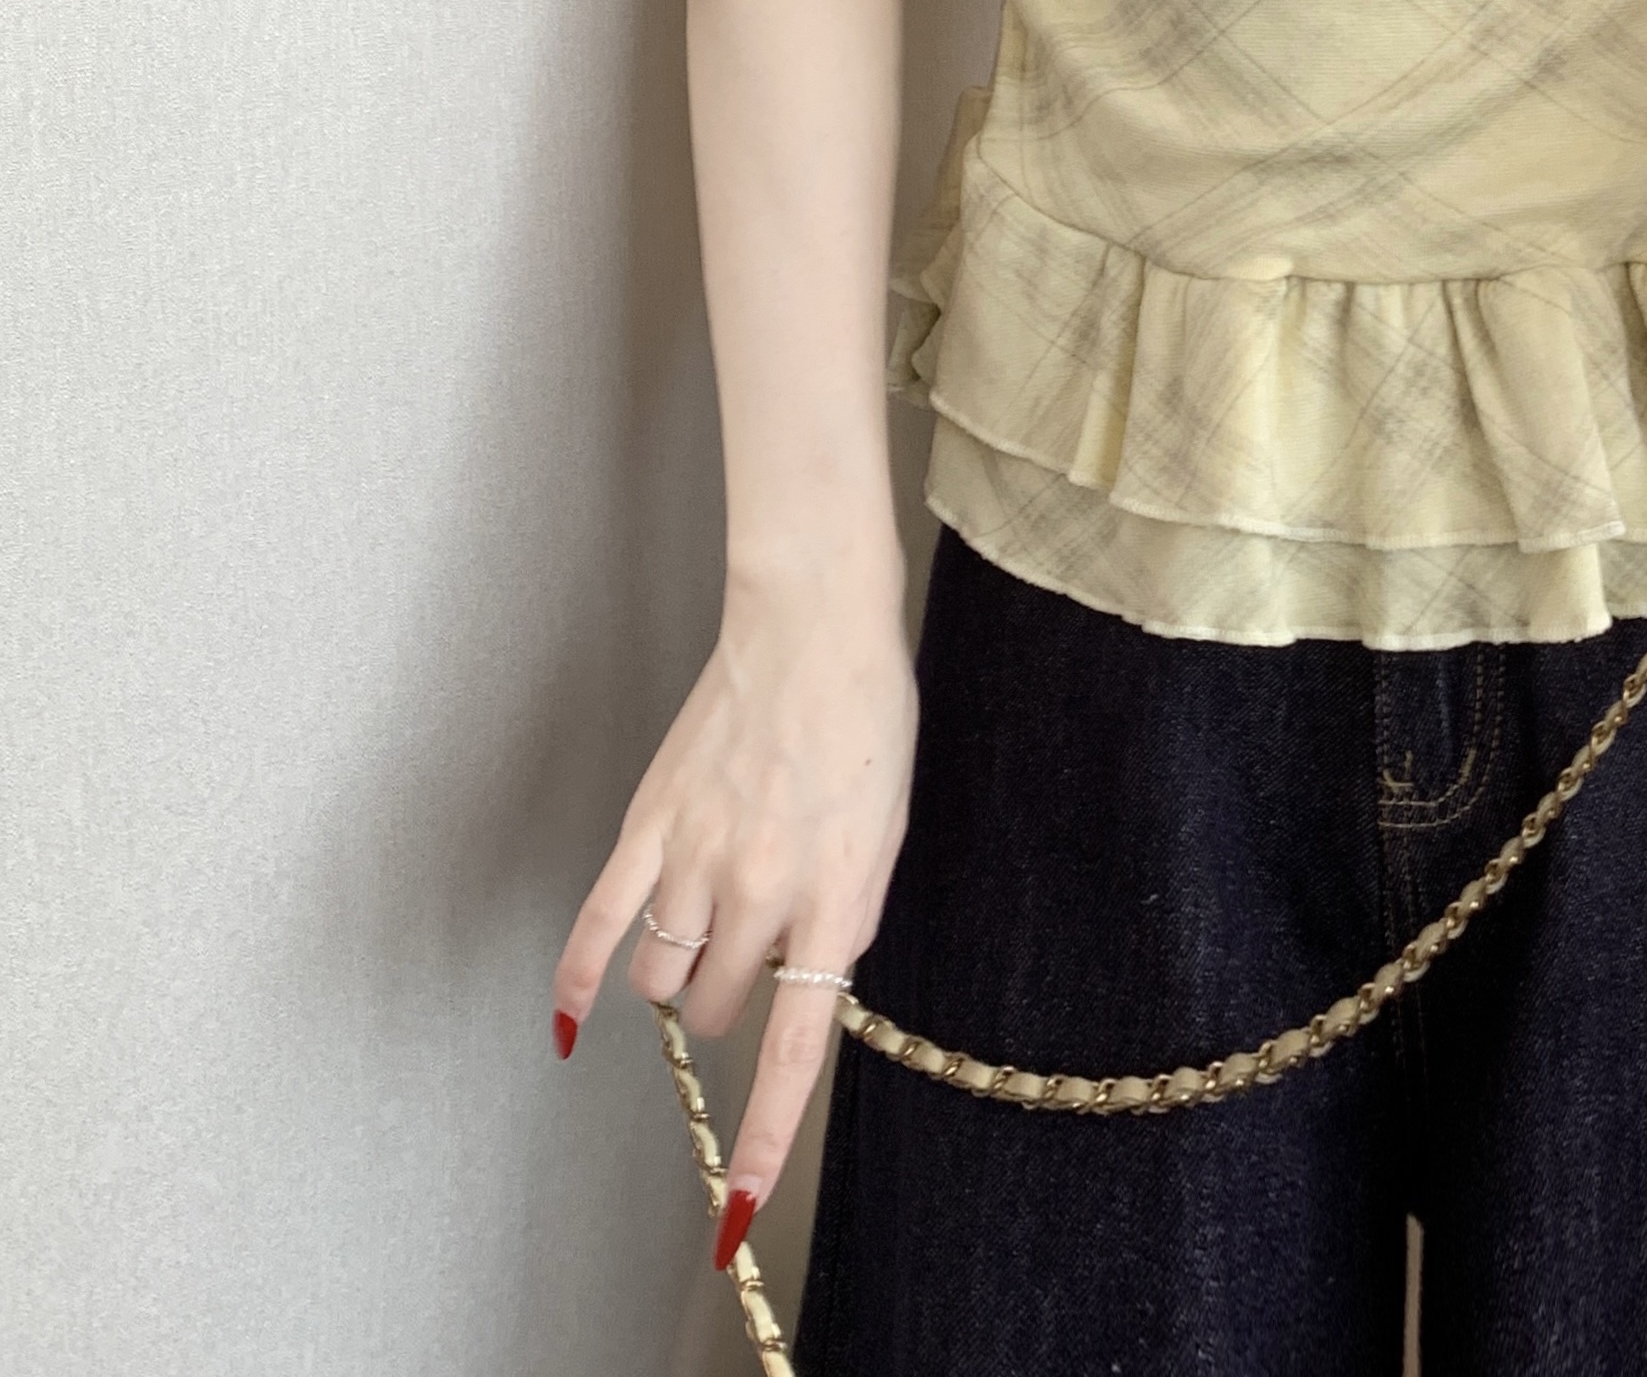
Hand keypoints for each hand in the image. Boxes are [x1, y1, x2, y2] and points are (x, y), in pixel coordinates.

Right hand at [551, 577, 916, 1257]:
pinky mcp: (650, 821)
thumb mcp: (885, 830)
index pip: (794, 1045)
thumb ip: (841, 914)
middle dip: (731, 998)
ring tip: (706, 925)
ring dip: (678, 976)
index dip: (761, 1134)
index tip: (735, 1209)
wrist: (814, 625)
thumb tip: (801, 978)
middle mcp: (762, 885)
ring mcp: (697, 854)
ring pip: (660, 979)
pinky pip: (600, 924)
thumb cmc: (866, 720)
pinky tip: (573, 1018)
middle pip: (715, 1009)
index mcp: (836, 893)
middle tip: (753, 942)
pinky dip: (582, 978)